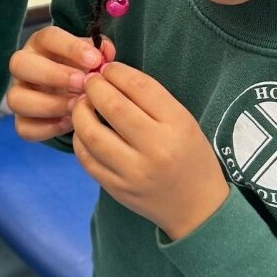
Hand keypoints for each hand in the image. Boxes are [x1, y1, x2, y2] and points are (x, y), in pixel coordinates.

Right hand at [6, 26, 112, 140]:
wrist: (78, 98)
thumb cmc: (84, 71)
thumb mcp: (93, 58)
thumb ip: (100, 53)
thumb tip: (106, 52)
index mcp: (41, 45)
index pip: (48, 37)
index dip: (71, 47)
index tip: (95, 60)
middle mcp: (24, 67)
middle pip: (18, 64)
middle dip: (52, 74)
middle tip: (81, 83)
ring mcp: (19, 94)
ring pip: (15, 99)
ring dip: (48, 104)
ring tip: (76, 107)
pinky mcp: (21, 121)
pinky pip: (24, 128)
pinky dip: (47, 128)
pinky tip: (69, 123)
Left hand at [73, 62, 227, 239]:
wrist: (197, 208)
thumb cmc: (191, 156)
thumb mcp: (183, 121)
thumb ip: (149, 99)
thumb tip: (110, 75)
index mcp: (177, 125)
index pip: (140, 87)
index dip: (117, 72)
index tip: (107, 68)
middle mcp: (155, 148)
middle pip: (113, 106)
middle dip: (94, 87)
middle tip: (89, 81)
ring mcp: (133, 172)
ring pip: (92, 134)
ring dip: (80, 112)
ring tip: (82, 103)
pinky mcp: (116, 188)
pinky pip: (86, 159)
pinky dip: (79, 139)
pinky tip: (83, 130)